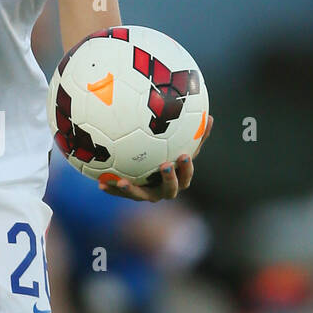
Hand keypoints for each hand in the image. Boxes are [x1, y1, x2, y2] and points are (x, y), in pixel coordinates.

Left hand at [98, 115, 213, 201]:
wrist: (149, 175)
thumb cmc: (171, 155)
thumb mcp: (182, 144)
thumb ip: (196, 135)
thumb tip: (211, 117)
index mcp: (179, 179)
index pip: (186, 176)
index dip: (186, 169)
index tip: (183, 156)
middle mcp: (164, 190)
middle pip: (169, 190)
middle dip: (169, 180)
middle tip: (165, 166)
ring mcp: (147, 194)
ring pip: (141, 195)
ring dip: (133, 190)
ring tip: (124, 182)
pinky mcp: (132, 195)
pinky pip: (121, 194)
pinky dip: (112, 189)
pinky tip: (101, 184)